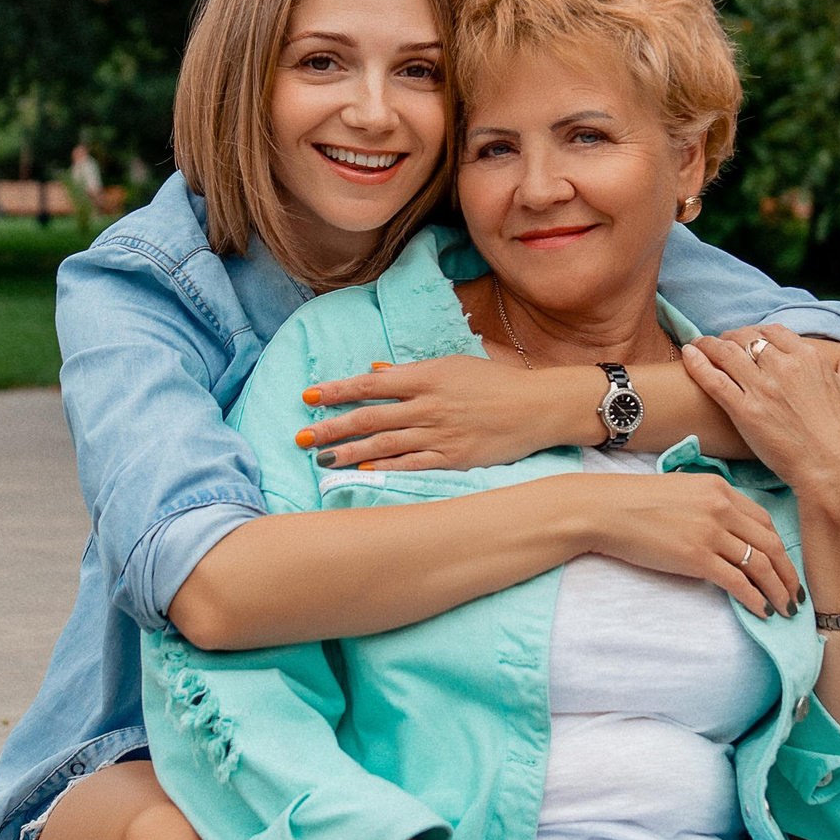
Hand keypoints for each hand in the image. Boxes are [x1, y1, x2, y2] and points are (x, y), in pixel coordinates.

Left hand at [297, 354, 569, 471]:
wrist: (539, 407)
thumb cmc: (498, 382)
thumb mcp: (454, 365)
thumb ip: (413, 371)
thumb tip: (377, 372)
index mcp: (427, 376)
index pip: (371, 384)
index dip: (337, 391)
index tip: (309, 397)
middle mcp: (428, 405)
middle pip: (369, 417)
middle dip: (331, 427)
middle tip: (300, 436)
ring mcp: (440, 434)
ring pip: (383, 444)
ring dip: (348, 452)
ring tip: (320, 458)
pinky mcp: (453, 459)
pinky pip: (411, 465)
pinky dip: (384, 469)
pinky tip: (360, 473)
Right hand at [583, 470, 800, 615]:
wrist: (604, 510)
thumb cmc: (633, 502)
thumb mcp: (679, 489)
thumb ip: (706, 503)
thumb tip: (722, 528)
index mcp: (719, 488)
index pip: (764, 521)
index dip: (780, 548)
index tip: (785, 567)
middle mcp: (721, 508)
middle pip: (771, 544)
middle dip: (788, 573)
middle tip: (796, 595)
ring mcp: (710, 532)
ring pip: (760, 565)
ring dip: (778, 591)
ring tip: (785, 609)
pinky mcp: (696, 557)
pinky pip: (738, 582)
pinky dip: (755, 599)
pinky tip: (762, 612)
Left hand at [681, 327, 839, 508]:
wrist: (835, 471)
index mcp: (809, 359)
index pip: (774, 333)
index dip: (758, 333)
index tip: (749, 339)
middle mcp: (784, 366)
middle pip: (747, 339)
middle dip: (731, 338)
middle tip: (719, 344)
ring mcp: (762, 387)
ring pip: (726, 353)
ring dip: (709, 345)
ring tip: (698, 344)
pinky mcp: (745, 411)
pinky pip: (714, 379)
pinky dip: (698, 363)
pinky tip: (689, 354)